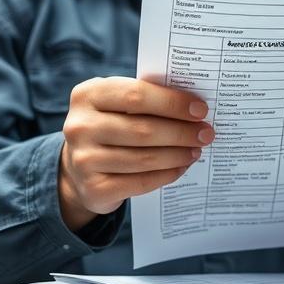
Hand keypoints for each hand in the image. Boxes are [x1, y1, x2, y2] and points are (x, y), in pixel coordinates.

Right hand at [58, 77, 211, 230]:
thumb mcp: (117, 104)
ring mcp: (84, 159)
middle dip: (181, 132)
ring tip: (197, 150)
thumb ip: (146, 99)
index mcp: (87, 95)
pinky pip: (141, 182)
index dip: (172, 103)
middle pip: (143, 129)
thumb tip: (194, 108)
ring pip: (145, 158)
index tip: (200, 110)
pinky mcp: (94, 188)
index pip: (136, 95)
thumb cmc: (110, 125)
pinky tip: (181, 166)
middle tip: (206, 133)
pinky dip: (167, 174)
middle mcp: (79, 126)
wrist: (78, 166)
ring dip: (178, 154)